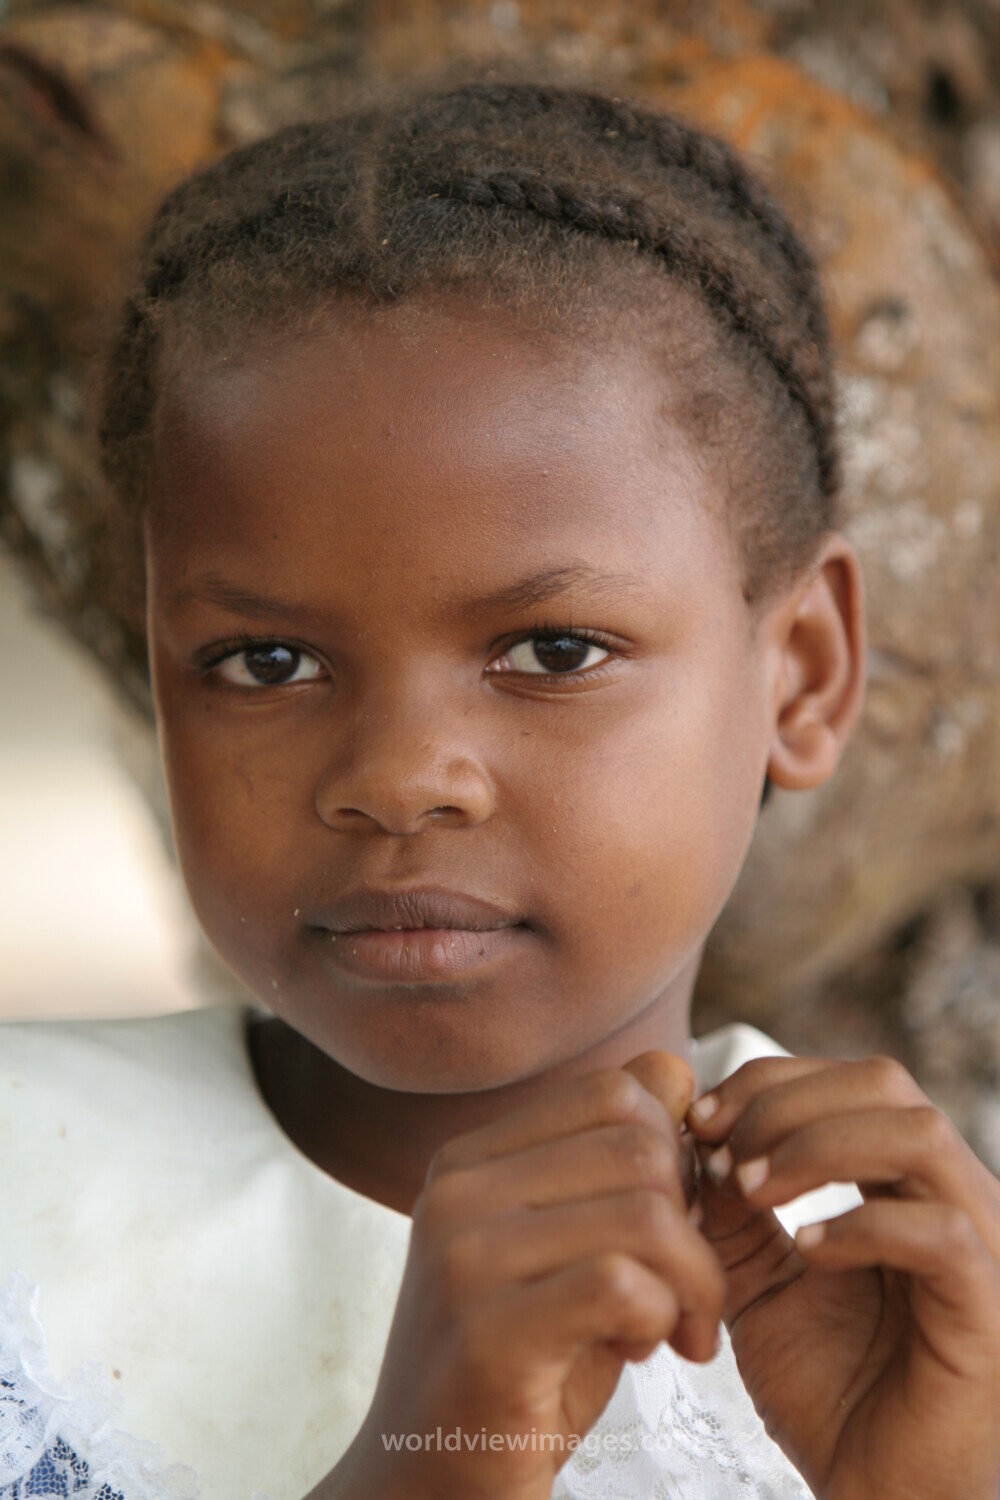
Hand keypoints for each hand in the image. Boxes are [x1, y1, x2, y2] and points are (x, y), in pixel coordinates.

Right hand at [327, 1052, 723, 1499]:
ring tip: (679, 1331)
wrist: (425, 1488)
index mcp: (470, 1158)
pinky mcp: (486, 1331)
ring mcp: (463, 1255)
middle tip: (693, 1295)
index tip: (679, 1228)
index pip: (614, 1091)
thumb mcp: (569, 1251)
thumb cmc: (518, 1368)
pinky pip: (623, 1283)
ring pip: (645, 1212)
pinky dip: (663, 1317)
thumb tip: (677, 1072)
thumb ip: (615, 1167)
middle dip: (697, 1222)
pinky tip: (648, 1351)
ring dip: (696, 1281)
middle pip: (639, 1145)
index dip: (675, 1154)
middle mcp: (456, 1188)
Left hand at [686, 1055, 999, 1499]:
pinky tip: (804, 1250)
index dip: (768, 1081)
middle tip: (714, 1148)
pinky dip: (861, 1225)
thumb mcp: (759, 1280)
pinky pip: (940, 1234)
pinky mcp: (988, 1309)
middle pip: (884, 1082)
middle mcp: (954, 1197)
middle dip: (784, 1101)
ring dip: (818, 1146)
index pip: (849, 1078)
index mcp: (906, 1181)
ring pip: (919, 1135)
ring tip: (751, 1188)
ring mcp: (982, 1247)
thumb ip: (735, 1209)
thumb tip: (694, 1135)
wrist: (876, 1495)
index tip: (694, 1118)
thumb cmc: (831, 1390)